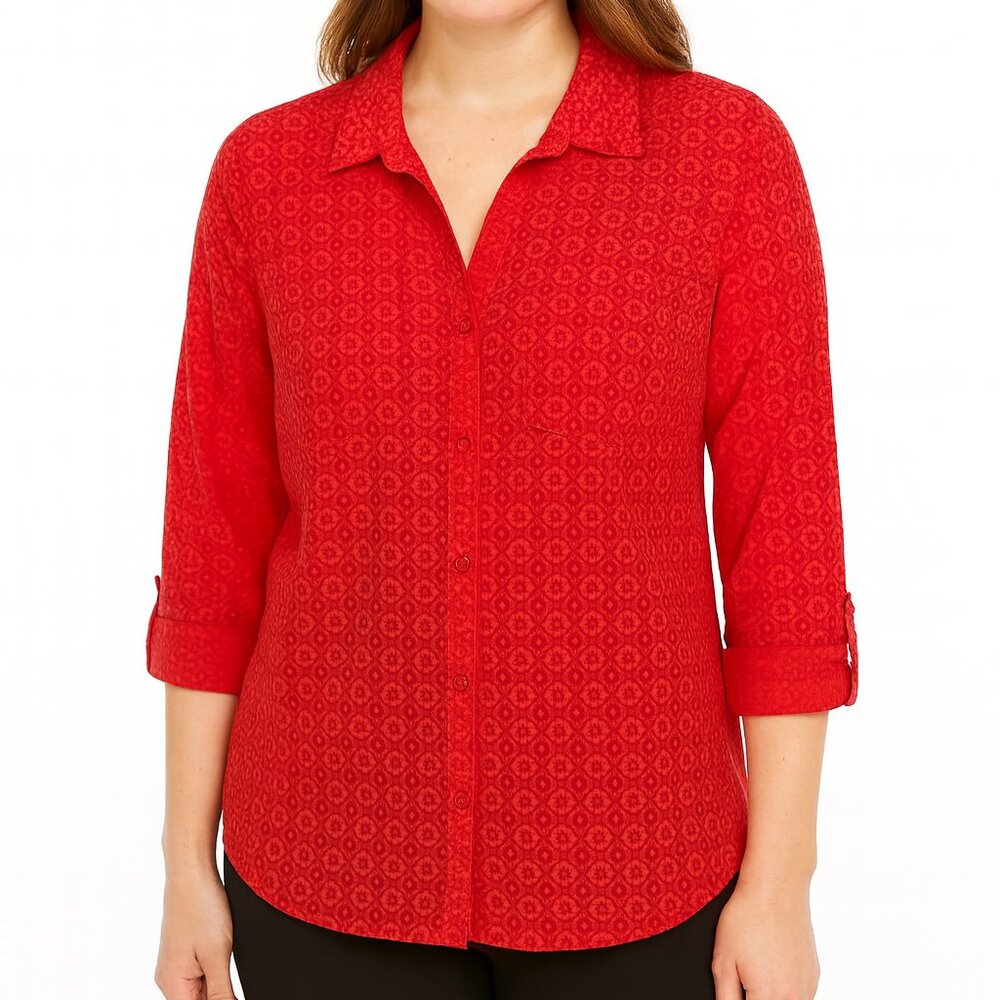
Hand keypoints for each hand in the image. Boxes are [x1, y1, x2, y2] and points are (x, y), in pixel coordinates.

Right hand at [153, 861, 237, 999]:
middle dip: (220, 994)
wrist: (190, 872)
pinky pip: (201, 973)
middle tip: (229, 964)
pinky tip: (225, 954)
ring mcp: (176, 965)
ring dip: (219, 984)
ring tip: (226, 954)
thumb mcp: (217, 955)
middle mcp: (169, 980)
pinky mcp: (184, 953)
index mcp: (173, 986)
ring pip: (202, 990)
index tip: (232, 989)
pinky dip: (215, 971)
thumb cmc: (201, 907)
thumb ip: (221, 992)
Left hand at [711, 872, 819, 999]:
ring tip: (757, 973)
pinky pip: (800, 995)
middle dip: (757, 998)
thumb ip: (725, 997)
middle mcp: (794, 996)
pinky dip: (786, 991)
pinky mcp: (814, 974)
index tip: (739, 993)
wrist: (775, 887)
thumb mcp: (723, 960)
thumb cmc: (747, 917)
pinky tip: (771, 969)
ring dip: (772, 997)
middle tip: (746, 982)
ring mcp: (807, 986)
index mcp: (768, 995)